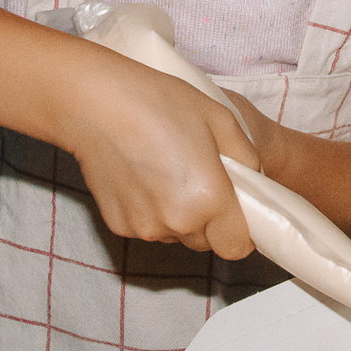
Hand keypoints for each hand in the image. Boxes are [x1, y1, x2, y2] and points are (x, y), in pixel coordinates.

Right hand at [55, 56, 263, 258]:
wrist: (96, 104)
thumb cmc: (160, 104)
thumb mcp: (221, 120)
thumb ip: (248, 161)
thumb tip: (253, 185)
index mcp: (208, 200)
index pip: (238, 246)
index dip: (243, 230)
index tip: (238, 207)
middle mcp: (176, 223)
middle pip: (207, 241)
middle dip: (212, 219)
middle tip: (203, 177)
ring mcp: (144, 228)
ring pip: (178, 234)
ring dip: (182, 215)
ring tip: (170, 171)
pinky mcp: (119, 225)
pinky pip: (150, 226)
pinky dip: (154, 210)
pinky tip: (145, 176)